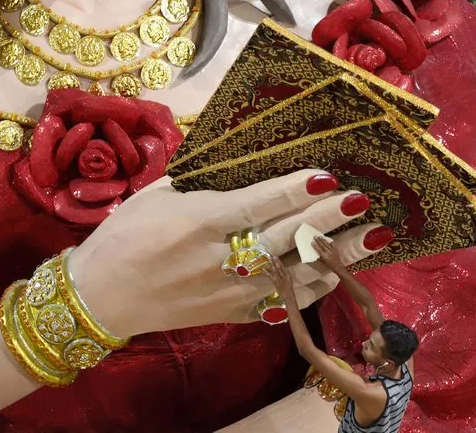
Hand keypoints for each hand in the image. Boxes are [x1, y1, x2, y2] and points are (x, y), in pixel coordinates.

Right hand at [68, 170, 392, 336]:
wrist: (101, 297)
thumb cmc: (123, 238)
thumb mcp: (155, 197)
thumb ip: (201, 182)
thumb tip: (242, 162)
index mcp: (199, 222)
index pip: (259, 204)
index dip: (296, 191)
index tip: (330, 177)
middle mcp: (221, 258)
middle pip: (286, 237)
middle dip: (329, 220)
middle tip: (367, 202)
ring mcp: (231, 292)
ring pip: (296, 274)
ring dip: (338, 256)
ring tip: (375, 238)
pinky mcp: (232, 314)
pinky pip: (283, 305)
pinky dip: (314, 289)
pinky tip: (339, 275)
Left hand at [265, 255, 294, 296]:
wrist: (287, 294)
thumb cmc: (288, 286)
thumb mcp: (288, 279)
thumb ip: (284, 273)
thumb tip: (281, 267)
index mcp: (287, 274)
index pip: (283, 266)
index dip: (279, 261)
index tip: (276, 256)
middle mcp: (283, 275)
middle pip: (279, 267)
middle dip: (275, 261)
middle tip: (272, 256)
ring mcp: (279, 279)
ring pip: (275, 270)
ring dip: (271, 265)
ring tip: (268, 260)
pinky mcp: (275, 282)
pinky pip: (270, 276)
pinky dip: (267, 272)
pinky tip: (263, 269)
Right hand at [312, 236, 344, 271]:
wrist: (338, 266)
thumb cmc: (329, 265)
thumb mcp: (323, 262)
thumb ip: (319, 257)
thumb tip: (316, 253)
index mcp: (325, 256)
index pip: (319, 250)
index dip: (315, 246)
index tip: (312, 242)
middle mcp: (328, 253)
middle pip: (322, 245)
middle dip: (318, 241)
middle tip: (315, 237)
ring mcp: (332, 251)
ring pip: (327, 244)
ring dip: (323, 240)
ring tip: (320, 236)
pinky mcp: (336, 250)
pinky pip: (333, 245)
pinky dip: (330, 242)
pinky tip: (328, 239)